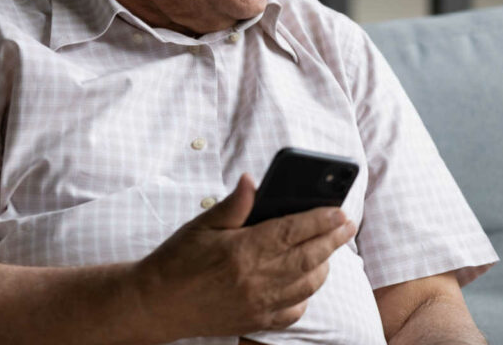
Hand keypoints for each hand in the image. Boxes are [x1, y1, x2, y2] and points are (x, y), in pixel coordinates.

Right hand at [132, 173, 356, 340]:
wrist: (156, 304)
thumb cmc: (177, 260)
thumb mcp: (202, 224)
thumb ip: (234, 204)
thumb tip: (253, 180)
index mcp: (243, 250)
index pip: (293, 231)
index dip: (320, 220)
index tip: (339, 211)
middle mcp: (256, 279)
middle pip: (308, 257)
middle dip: (333, 239)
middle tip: (347, 225)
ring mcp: (258, 304)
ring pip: (307, 285)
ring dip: (322, 265)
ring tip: (327, 250)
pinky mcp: (256, 321)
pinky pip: (293, 311)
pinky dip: (304, 296)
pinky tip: (303, 281)